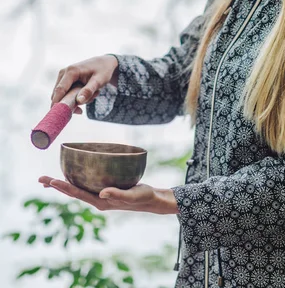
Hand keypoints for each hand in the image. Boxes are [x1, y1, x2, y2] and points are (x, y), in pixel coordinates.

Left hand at [38, 176, 178, 214]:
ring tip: (49, 180)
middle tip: (41, 179)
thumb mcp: (132, 195)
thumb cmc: (143, 197)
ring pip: (77, 188)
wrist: (151, 200)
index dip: (64, 187)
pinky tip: (74, 174)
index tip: (51, 181)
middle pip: (73, 192)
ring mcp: (100, 195)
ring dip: (63, 184)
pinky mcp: (105, 189)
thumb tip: (101, 193)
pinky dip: (76, 179)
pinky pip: (86, 184)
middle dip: (57, 186)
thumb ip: (117, 194)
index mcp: (101, 202)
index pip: (78, 194)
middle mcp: (97, 199)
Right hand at [51, 55, 118, 113]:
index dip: (58, 104)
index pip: (60, 90)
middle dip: (72, 103)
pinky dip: (76, 98)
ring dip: (76, 100)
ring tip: (92, 93)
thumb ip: (89, 90)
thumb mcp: (99, 80)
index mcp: (71, 71)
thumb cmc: (103, 70)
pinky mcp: (65, 81)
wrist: (104, 63)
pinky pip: (66, 95)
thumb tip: (79, 101)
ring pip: (63, 96)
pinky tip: (88, 94)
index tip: (59, 116)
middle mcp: (63, 73)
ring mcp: (63, 77)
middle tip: (88, 102)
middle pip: (59, 95)